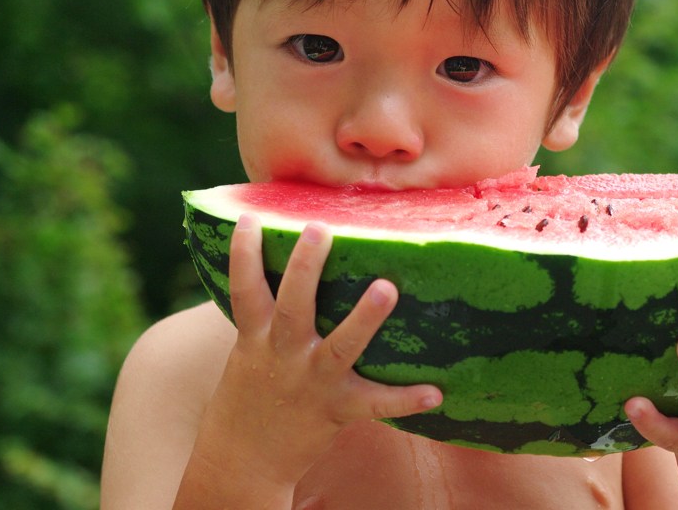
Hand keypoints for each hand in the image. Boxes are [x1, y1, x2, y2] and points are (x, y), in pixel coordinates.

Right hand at [196, 213, 442, 489]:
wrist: (242, 460)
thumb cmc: (252, 391)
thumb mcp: (248, 350)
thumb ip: (268, 313)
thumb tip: (293, 264)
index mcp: (256, 336)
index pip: (244, 289)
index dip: (243, 254)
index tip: (250, 218)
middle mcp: (283, 354)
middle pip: (293, 306)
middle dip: (305, 268)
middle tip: (320, 229)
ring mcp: (311, 382)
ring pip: (339, 347)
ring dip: (363, 319)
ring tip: (386, 288)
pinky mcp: (335, 410)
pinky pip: (375, 405)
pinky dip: (404, 400)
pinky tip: (435, 393)